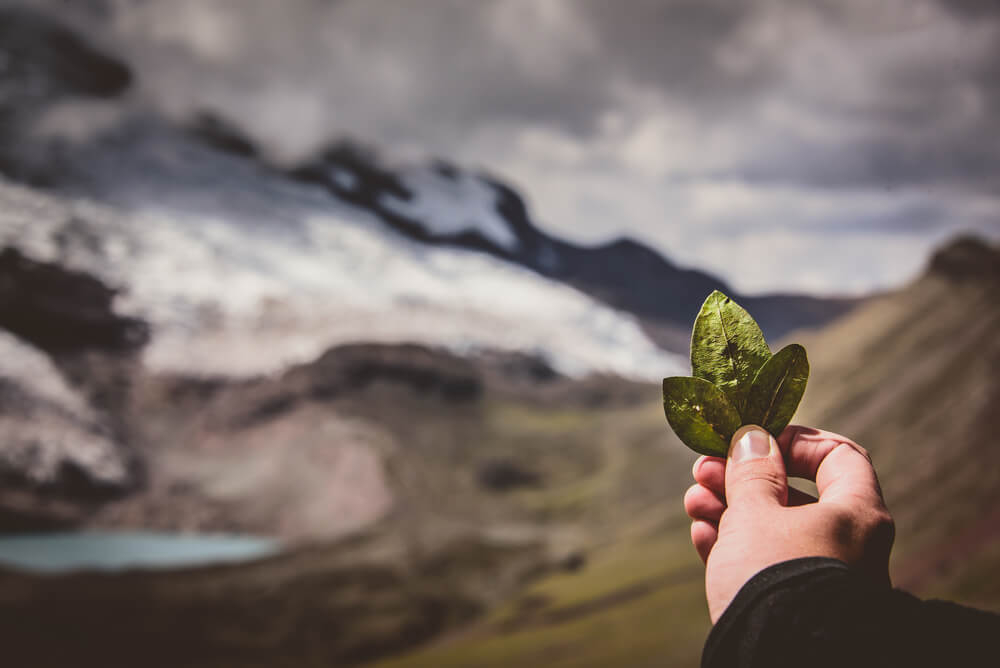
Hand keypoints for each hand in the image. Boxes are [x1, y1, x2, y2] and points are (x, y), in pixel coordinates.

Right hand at [683, 424, 894, 622]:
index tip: (754, 439)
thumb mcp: (755, 513)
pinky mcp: (794, 603)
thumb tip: (754, 438)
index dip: (795, 440)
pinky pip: (765, 564)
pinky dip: (733, 546)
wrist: (777, 660)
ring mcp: (820, 576)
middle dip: (742, 477)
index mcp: (856, 515)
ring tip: (693, 502)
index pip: (838, 456)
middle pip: (793, 494)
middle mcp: (847, 545)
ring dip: (728, 508)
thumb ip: (752, 471)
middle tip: (703, 469)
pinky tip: (702, 535)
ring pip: (773, 529)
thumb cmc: (773, 576)